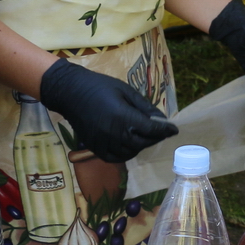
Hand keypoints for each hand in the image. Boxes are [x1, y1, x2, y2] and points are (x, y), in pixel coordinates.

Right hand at [37, 59, 177, 162]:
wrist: (71, 92)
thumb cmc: (100, 87)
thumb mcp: (126, 91)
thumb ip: (144, 107)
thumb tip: (160, 118)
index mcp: (123, 117)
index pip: (151, 129)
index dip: (164, 130)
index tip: (174, 130)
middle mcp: (114, 133)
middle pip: (142, 143)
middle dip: (154, 138)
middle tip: (161, 132)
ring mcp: (103, 143)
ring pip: (130, 152)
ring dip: (141, 146)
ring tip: (146, 137)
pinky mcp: (94, 148)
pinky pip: (114, 157)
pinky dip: (126, 154)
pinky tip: (130, 145)